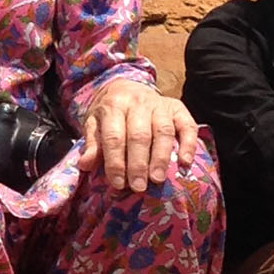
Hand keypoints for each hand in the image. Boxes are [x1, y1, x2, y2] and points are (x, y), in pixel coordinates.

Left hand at [80, 82, 197, 192]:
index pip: (114, 136)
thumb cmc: (109, 112)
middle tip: (139, 187)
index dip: (116, 161)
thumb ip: (92, 144)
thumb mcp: (94, 123)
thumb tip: (85, 165)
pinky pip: (187, 125)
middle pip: (139, 135)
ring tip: (157, 179)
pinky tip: (185, 162)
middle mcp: (138, 103)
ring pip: (163, 130)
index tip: (118, 184)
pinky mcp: (177, 108)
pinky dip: (188, 144)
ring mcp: (160, 104)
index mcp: (114, 106)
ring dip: (161, 157)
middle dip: (138, 163)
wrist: (125, 86)